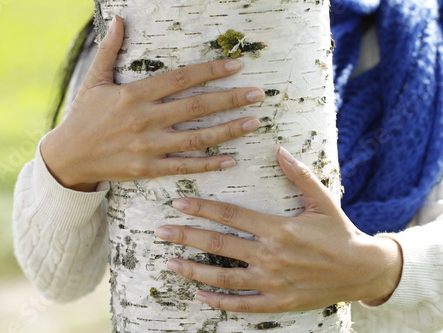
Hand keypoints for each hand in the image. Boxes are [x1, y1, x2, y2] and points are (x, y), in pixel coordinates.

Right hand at [41, 16, 264, 191]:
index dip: (209, 71)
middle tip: (257, 94)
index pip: (180, 79)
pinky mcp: (147, 169)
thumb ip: (110, 50)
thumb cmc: (84, 116)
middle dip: (229, 99)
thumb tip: (118, 18)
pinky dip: (208, 165)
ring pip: (195, 138)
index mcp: (134, 95)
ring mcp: (147, 147)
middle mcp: (145, 119)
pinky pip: (183, 167)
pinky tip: (230, 159)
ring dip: (227, 130)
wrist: (68, 157)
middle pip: (195, 107)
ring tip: (252, 121)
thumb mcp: (94, 80)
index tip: (235, 66)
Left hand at [155, 147, 402, 312]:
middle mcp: (269, 255)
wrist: (361, 270)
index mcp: (277, 228)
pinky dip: (219, 301)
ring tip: (170, 263)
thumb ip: (299, 175)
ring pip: (223, 277)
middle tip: (160, 232)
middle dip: (185, 236)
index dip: (201, 208)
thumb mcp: (322, 200)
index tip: (178, 203)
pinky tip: (199, 296)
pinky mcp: (277, 301)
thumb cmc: (339, 232)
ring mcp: (271, 281)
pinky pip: (242, 304)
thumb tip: (279, 149)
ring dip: (193, 270)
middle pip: (218, 244)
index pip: (230, 215)